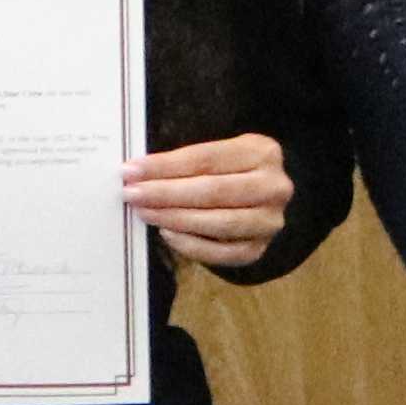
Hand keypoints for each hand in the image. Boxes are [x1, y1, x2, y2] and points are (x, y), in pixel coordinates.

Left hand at [125, 131, 295, 271]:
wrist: (264, 197)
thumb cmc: (232, 170)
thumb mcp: (221, 154)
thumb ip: (187, 162)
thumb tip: (138, 173)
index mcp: (262, 151)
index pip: (205, 158)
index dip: (165, 165)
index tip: (132, 170)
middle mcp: (274, 186)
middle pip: (212, 190)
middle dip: (165, 193)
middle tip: (132, 194)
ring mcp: (269, 221)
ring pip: (217, 222)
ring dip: (174, 218)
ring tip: (144, 212)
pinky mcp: (259, 249)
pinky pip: (221, 252)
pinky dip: (190, 245)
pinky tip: (167, 233)